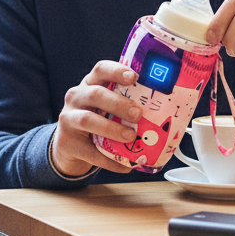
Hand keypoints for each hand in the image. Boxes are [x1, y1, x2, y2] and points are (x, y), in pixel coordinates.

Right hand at [51, 61, 144, 177]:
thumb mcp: (105, 105)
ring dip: (111, 128)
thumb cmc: (96, 118)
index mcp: (90, 83)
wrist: (70, 142)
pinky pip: (90, 151)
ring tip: (130, 137)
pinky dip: (109, 160)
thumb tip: (167, 111)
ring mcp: (68, 118)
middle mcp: (76, 96)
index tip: (134, 77)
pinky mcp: (67, 142)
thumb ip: (125, 102)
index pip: (101, 69)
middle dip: (119, 103)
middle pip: (96, 94)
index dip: (117, 71)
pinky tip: (125, 165)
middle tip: (138, 114)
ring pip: (87, 119)